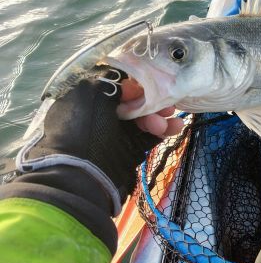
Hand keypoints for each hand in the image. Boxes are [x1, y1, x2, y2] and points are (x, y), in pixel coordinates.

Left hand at [18, 71, 182, 214]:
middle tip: (167, 105)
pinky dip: (163, 131)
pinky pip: (148, 136)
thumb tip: (131, 85)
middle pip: (133, 101)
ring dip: (159, 117)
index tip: (151, 85)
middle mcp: (99, 114)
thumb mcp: (90, 96)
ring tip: (172, 121)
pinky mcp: (127, 151)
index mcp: (85, 99)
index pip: (116, 84)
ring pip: (143, 118)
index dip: (136, 83)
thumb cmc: (83, 131)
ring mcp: (114, 134)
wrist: (82, 179)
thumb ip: (111, 82)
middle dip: (152, 101)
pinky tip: (176, 127)